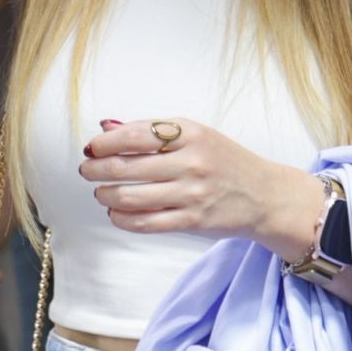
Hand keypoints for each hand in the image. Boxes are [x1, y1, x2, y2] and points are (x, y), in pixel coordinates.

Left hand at [78, 118, 328, 258]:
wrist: (264, 195)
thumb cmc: (223, 161)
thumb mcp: (195, 134)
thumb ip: (151, 131)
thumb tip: (106, 127)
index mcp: (191, 134)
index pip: (135, 135)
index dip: (105, 143)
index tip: (92, 148)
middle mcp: (192, 162)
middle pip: (127, 167)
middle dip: (97, 170)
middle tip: (87, 170)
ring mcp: (192, 194)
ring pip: (131, 197)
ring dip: (106, 195)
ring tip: (101, 193)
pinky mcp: (192, 221)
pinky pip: (145, 223)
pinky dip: (122, 219)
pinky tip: (116, 213)